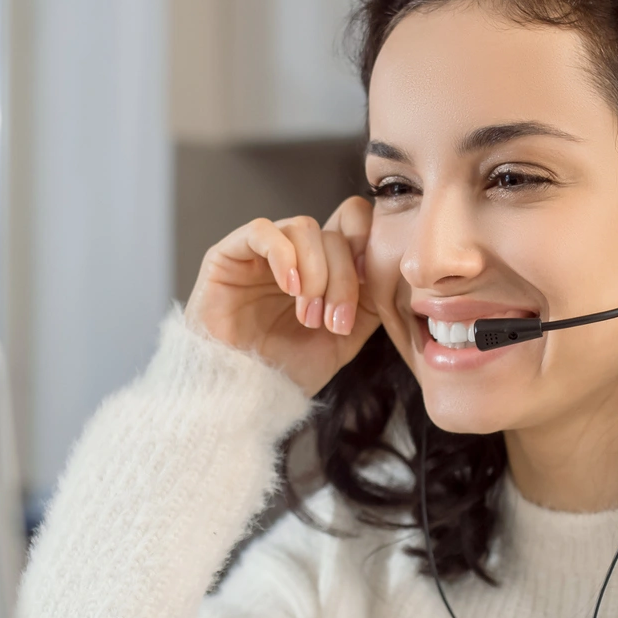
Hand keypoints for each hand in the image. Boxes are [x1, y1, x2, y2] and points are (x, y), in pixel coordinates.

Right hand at [184, 197, 380, 397]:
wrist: (243, 396)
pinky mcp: (228, 255)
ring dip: (316, 274)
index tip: (369, 285)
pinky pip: (262, 230)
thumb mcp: (344, 337)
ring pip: (304, 227)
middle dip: (342, 280)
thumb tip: (389, 268)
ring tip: (308, 316)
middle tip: (332, 322)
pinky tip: (290, 289)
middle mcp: (293, 254)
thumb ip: (368, 300)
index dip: (368, 243)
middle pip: (334, 232)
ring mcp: (261, 252)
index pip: (352, 221)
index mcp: (321, 266)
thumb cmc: (287, 371)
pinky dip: (284, 257)